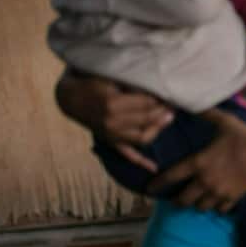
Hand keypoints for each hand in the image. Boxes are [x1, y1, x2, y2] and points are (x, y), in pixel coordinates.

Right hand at [55, 71, 173, 170]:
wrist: (71, 98)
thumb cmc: (93, 84)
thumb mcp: (110, 78)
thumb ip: (131, 84)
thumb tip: (156, 87)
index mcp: (113, 104)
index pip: (147, 103)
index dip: (161, 98)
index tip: (170, 93)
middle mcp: (113, 122)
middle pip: (148, 119)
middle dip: (164, 111)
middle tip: (174, 104)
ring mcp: (112, 135)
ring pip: (144, 137)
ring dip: (159, 129)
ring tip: (169, 118)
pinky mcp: (111, 142)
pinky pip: (128, 155)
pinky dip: (141, 162)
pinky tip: (154, 168)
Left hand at [146, 109, 245, 211]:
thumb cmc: (244, 136)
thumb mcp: (225, 122)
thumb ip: (208, 115)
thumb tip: (195, 104)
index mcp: (198, 163)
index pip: (171, 176)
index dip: (158, 184)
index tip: (149, 190)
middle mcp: (205, 181)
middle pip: (184, 199)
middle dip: (178, 202)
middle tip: (176, 202)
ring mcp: (219, 191)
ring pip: (201, 207)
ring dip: (198, 205)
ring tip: (198, 203)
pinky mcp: (233, 197)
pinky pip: (221, 209)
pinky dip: (218, 207)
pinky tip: (219, 204)